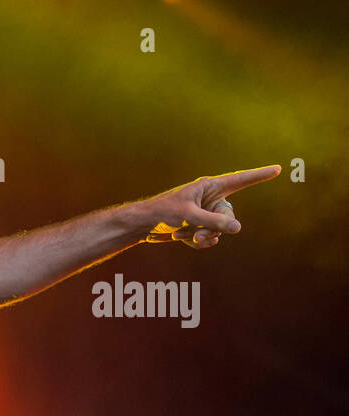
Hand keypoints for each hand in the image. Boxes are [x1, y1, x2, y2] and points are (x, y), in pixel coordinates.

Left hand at [142, 164, 279, 248]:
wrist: (142, 226)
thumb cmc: (162, 213)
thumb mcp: (189, 216)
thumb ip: (214, 222)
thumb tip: (237, 228)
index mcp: (210, 186)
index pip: (240, 180)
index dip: (259, 175)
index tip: (278, 169)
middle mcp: (210, 199)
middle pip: (229, 216)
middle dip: (216, 228)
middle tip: (199, 234)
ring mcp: (204, 214)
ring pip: (219, 230)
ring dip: (203, 237)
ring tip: (183, 234)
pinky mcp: (197, 227)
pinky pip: (208, 239)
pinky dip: (195, 242)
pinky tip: (180, 238)